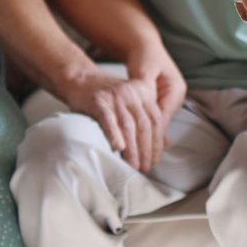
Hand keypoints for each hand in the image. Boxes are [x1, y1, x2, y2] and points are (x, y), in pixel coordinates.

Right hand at [71, 54, 185, 172]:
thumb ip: (148, 121)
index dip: (157, 142)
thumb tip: (166, 144)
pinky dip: (114, 134)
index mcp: (143, 92)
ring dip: (132, 148)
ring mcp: (115, 96)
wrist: (80, 79)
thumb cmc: (108, 97)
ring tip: (134, 165)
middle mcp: (132, 93)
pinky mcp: (98, 101)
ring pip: (128, 125)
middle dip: (146, 149)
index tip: (155, 159)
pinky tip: (118, 148)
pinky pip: (108, 119)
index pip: (156, 120)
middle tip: (145, 167)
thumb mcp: (132, 104)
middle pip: (144, 124)